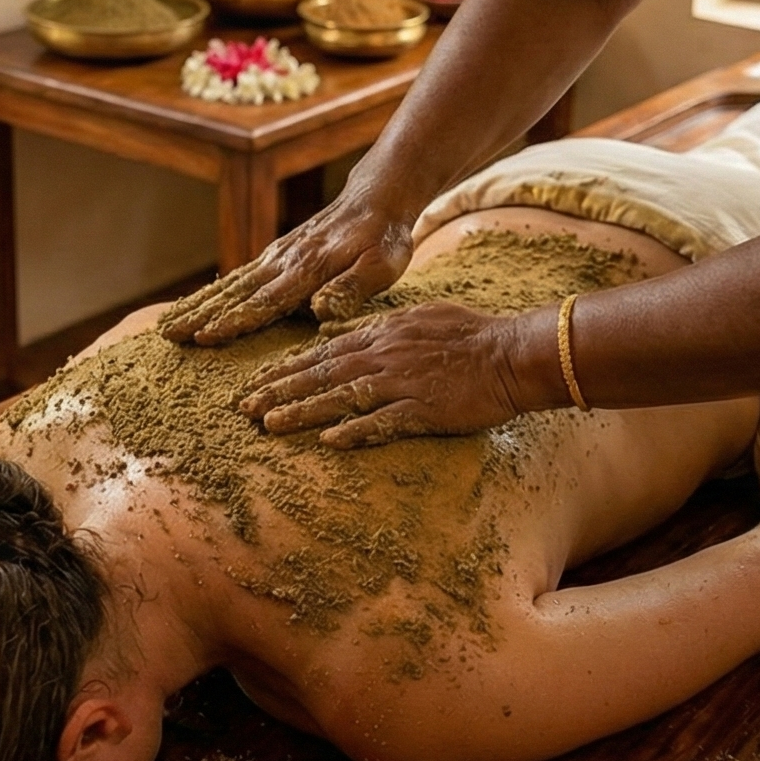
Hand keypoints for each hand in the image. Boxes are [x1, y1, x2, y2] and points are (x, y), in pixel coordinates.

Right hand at [159, 190, 416, 345]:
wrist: (376, 199)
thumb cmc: (383, 238)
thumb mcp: (381, 265)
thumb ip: (351, 288)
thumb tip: (319, 311)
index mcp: (308, 269)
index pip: (265, 300)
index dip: (235, 320)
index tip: (205, 337)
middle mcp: (285, 261)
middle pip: (236, 293)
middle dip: (201, 316)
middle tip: (168, 336)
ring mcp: (277, 257)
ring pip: (231, 285)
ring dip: (198, 305)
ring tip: (168, 325)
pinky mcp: (277, 255)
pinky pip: (239, 276)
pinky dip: (213, 292)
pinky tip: (195, 307)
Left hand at [237, 301, 542, 446]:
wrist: (514, 354)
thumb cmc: (475, 335)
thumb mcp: (422, 318)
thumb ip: (383, 327)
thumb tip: (350, 331)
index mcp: (385, 333)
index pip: (325, 350)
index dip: (289, 366)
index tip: (260, 379)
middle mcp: (386, 356)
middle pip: (322, 373)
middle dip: (280, 390)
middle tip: (244, 407)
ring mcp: (403, 383)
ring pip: (341, 397)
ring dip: (302, 411)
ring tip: (269, 425)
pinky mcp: (424, 409)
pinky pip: (383, 422)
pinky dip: (356, 431)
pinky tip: (329, 443)